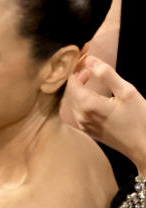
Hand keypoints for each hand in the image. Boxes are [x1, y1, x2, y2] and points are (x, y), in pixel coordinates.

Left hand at [64, 55, 145, 173]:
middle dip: (76, 75)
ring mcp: (83, 125)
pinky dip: (81, 98)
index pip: (71, 80)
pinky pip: (77, 110)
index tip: (85, 58)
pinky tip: (92, 94)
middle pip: (69, 90)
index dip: (76, 67)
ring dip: (78, 86)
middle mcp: (80, 116)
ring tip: (90, 77)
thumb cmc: (140, 121)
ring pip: (72, 99)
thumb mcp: (127, 92)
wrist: (145, 149)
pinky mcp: (88, 130)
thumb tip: (89, 59)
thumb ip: (106, 74)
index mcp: (87, 105)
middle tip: (87, 65)